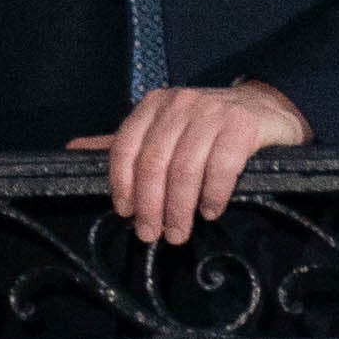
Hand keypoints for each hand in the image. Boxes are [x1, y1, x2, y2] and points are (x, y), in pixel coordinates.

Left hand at [68, 80, 305, 245]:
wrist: (265, 109)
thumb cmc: (207, 128)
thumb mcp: (164, 130)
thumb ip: (125, 144)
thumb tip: (73, 150)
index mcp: (154, 105)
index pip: (126, 146)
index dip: (122, 184)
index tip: (125, 213)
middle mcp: (180, 103)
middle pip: (154, 162)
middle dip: (150, 205)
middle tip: (152, 234)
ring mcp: (212, 112)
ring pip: (185, 168)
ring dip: (180, 209)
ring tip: (179, 233)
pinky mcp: (242, 125)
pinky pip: (222, 166)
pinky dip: (213, 195)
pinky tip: (210, 211)